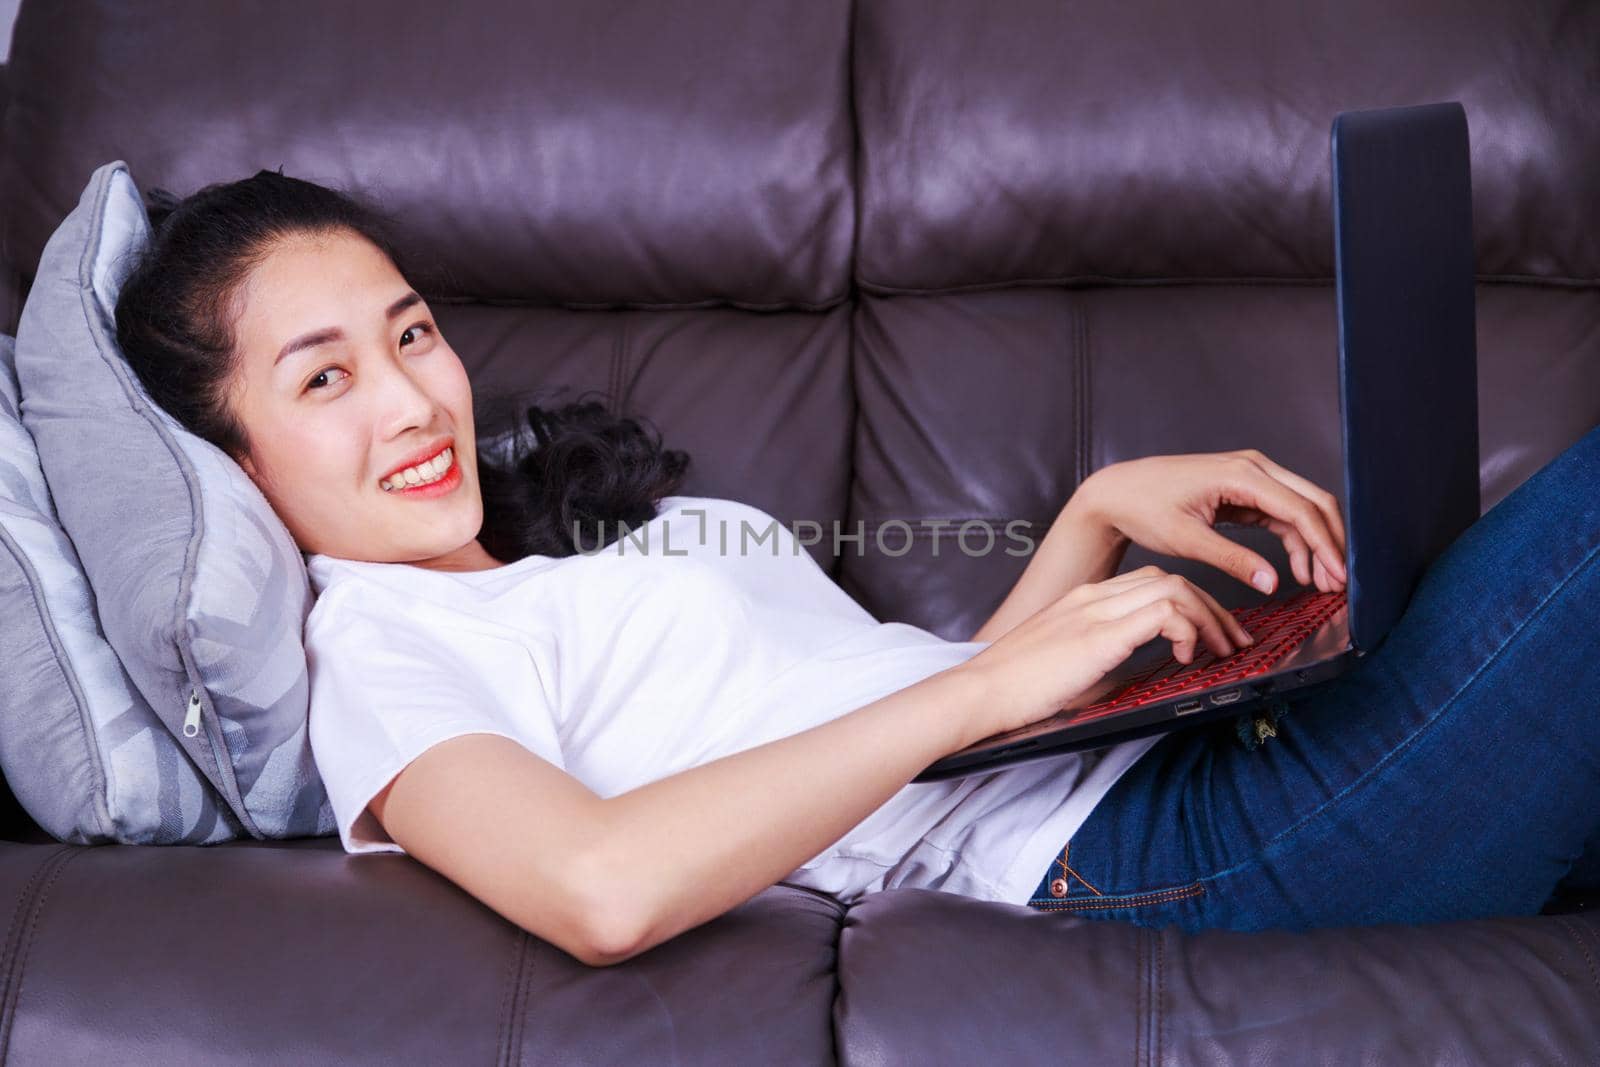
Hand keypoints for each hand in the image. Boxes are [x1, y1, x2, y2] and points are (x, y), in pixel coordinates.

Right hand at [957, 565, 1256, 737]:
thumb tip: (1145, 673)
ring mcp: (1096, 611)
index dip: (1192, 604)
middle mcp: (1092, 597)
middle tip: (1235, 642)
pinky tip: (1188, 656)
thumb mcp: (1070, 668)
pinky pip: (1166, 612)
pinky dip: (1189, 630)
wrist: (978, 693)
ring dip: (1210, 618)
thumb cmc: (1015, 691)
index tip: (1212, 635)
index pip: (1151, 582)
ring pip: (1176, 588)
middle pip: (1171, 579)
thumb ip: (1104, 660)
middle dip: (1214, 609)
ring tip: (1223, 651)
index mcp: (1083, 601)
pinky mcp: (1099, 634)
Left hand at [1074, 449, 1347, 596]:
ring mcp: (1251, 475)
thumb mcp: (1186, 540)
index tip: (1340, 577)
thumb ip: (1232, 560)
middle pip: (1313, 502)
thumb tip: (1273, 583)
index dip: (1326, 546)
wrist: (1117, 492)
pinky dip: (1296, 541)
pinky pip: (1282, 513)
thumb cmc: (1144, 509)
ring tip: (1322, 584)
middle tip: (1339, 584)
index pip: (1301, 509)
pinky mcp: (1245, 489)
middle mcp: (1253, 467)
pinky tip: (1300, 570)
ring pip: (1302, 508)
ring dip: (1316, 544)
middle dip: (1331, 543)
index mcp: (1241, 474)